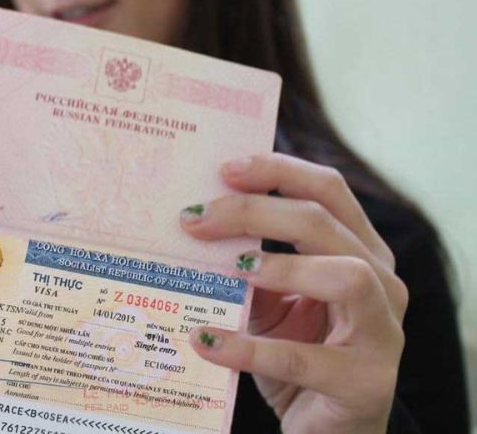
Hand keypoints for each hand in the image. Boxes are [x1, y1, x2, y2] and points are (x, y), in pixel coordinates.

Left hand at [181, 153, 407, 433]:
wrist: (328, 432)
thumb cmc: (296, 355)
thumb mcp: (271, 301)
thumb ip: (249, 263)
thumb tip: (193, 224)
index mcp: (360, 251)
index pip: (328, 190)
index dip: (278, 171)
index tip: (224, 169)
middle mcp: (382, 283)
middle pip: (324, 223)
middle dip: (255, 210)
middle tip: (196, 218)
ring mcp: (381, 333)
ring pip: (345, 275)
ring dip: (281, 266)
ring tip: (229, 269)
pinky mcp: (364, 383)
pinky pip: (302, 359)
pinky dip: (247, 347)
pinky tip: (205, 340)